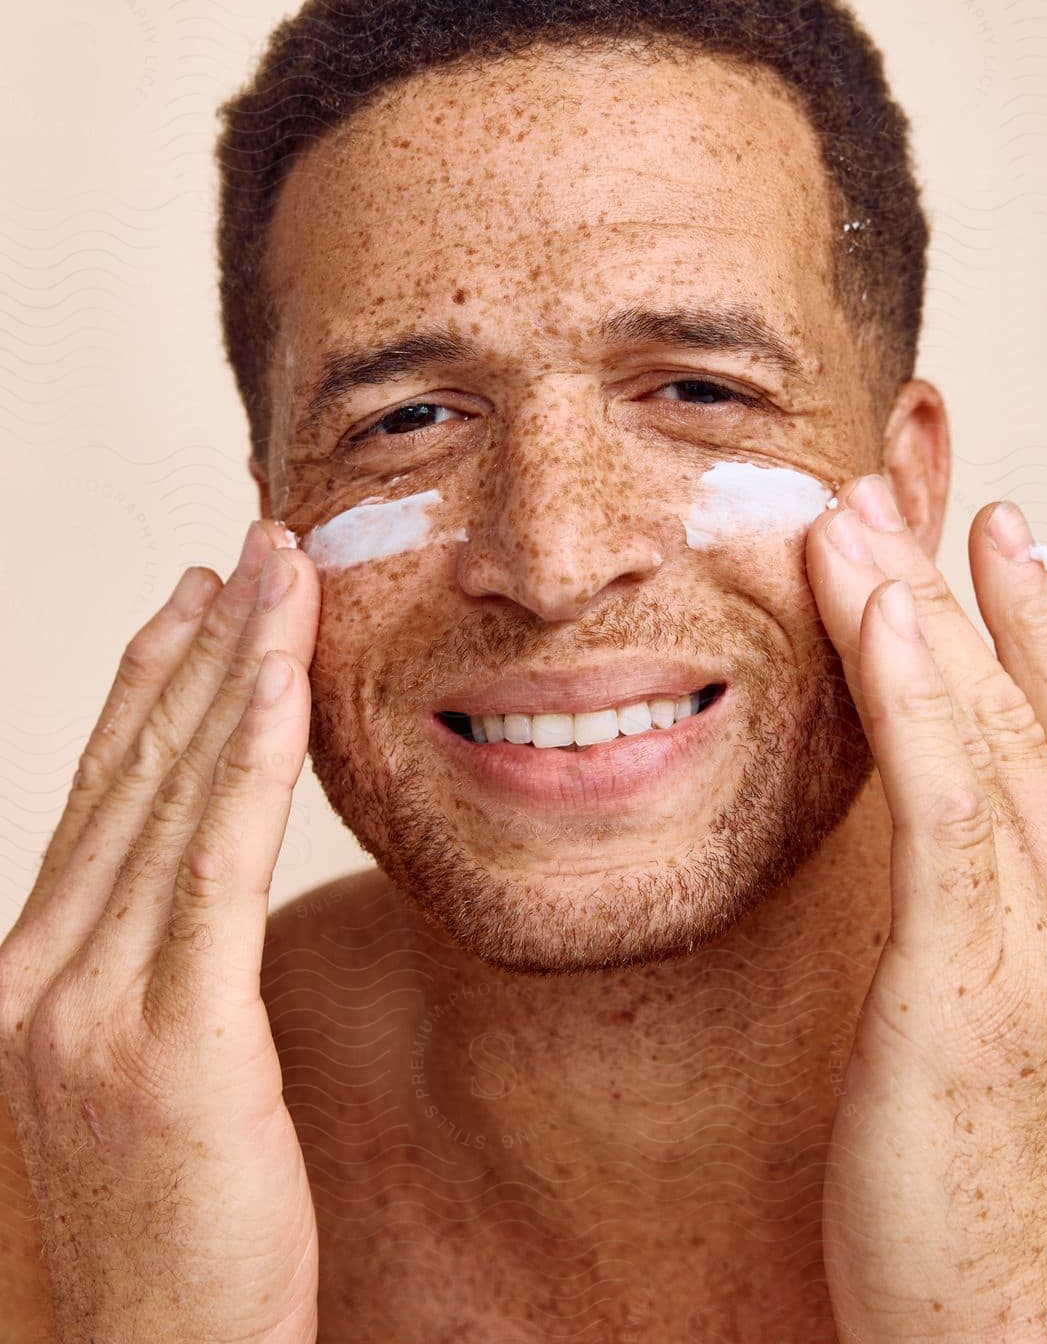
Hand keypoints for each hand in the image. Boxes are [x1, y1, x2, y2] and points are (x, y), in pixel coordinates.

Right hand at [0, 521, 321, 1342]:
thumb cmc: (175, 1232)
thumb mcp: (148, 1077)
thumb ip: (160, 968)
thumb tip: (208, 884)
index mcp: (29, 975)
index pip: (99, 791)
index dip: (151, 682)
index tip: (198, 599)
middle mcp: (38, 973)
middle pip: (130, 770)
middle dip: (200, 645)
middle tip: (251, 546)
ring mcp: (87, 1006)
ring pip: (172, 793)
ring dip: (234, 667)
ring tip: (276, 573)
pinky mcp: (167, 1040)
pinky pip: (215, 864)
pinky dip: (251, 757)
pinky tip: (285, 679)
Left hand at [807, 476, 1046, 1341]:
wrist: (1028, 1342)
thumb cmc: (1009, 1204)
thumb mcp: (1031, 1042)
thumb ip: (1009, 934)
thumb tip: (959, 866)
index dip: (1041, 627)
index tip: (1003, 538)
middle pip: (1034, 709)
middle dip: (960, 590)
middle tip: (906, 489)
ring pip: (989, 731)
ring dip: (917, 609)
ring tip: (860, 514)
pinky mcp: (978, 979)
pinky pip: (948, 800)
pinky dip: (917, 693)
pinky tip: (875, 609)